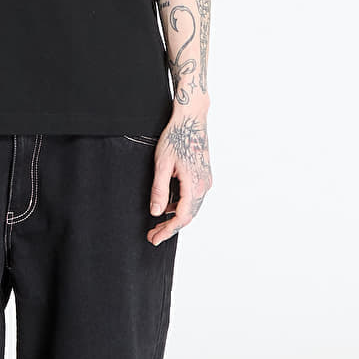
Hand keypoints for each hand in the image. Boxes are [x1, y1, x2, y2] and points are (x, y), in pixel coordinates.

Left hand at [148, 109, 210, 244]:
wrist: (192, 119)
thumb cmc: (175, 137)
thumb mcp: (162, 164)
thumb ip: (160, 190)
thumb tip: (156, 213)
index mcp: (194, 185)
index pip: (181, 217)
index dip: (167, 231)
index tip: (154, 239)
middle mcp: (204, 185)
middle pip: (188, 216)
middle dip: (170, 228)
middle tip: (152, 236)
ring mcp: (206, 180)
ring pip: (192, 208)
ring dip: (175, 218)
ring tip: (158, 225)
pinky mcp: (204, 176)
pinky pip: (194, 198)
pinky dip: (181, 206)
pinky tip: (169, 207)